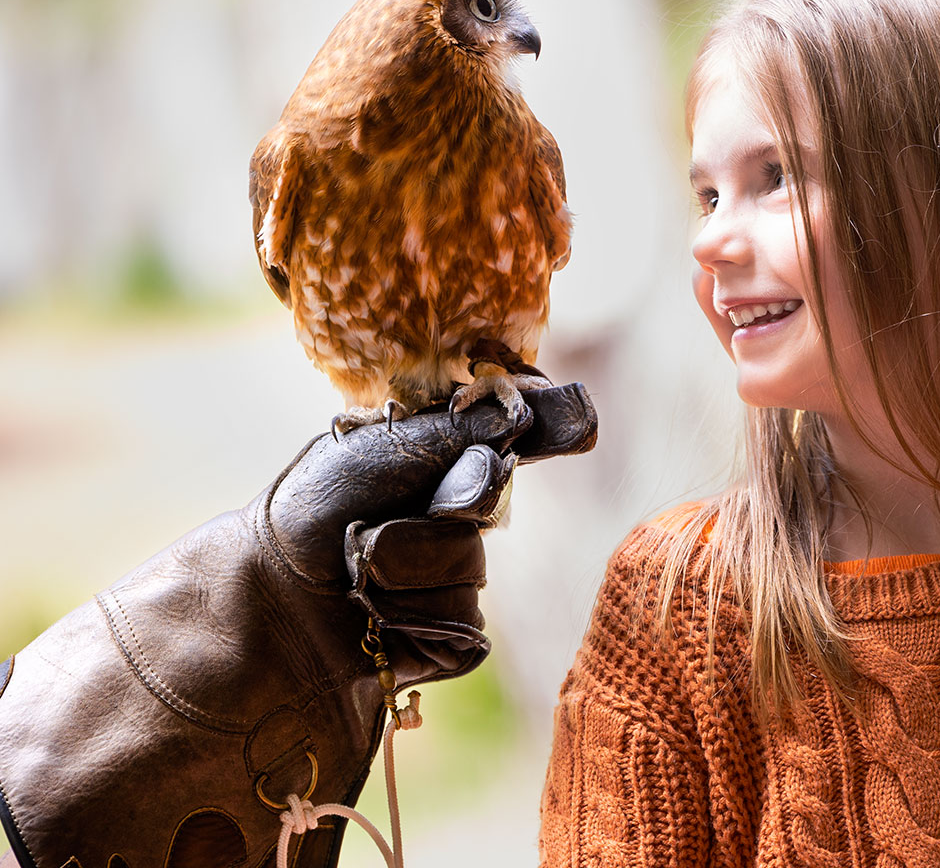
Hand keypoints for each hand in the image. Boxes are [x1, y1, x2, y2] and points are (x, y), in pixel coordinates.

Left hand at [0, 384, 595, 867]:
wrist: (259, 603)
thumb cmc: (306, 515)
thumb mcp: (378, 451)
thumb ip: (462, 431)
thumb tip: (543, 408)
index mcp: (442, 456)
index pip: (518, 432)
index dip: (547, 424)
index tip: (572, 420)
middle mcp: (456, 511)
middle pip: (491, 496)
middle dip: (434, 500)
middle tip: (373, 514)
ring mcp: (456, 575)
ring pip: (469, 565)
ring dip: (400, 566)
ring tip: (352, 572)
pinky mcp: (450, 638)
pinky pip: (461, 623)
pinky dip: (406, 617)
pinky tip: (369, 617)